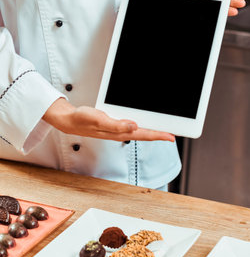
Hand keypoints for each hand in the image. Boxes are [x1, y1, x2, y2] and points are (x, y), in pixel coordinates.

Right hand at [43, 98, 174, 141]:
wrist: (70, 120)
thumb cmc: (83, 120)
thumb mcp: (99, 120)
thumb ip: (116, 125)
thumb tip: (133, 126)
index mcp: (119, 133)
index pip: (143, 135)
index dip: (158, 135)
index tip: (171, 136)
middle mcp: (121, 133)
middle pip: (145, 135)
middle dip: (159, 134)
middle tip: (172, 133)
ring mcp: (118, 130)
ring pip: (140, 131)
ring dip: (151, 130)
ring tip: (163, 129)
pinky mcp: (115, 125)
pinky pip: (132, 126)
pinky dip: (141, 124)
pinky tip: (143, 122)